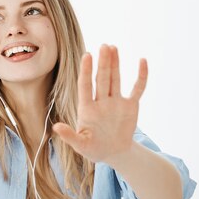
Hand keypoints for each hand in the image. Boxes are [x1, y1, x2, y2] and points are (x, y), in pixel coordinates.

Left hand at [52, 44, 147, 164]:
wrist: (114, 153)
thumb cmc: (94, 149)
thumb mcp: (80, 144)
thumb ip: (69, 136)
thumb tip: (56, 127)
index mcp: (87, 108)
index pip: (85, 85)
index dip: (85, 71)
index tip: (86, 55)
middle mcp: (101, 101)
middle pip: (102, 78)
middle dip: (103, 62)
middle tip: (104, 46)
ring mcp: (116, 102)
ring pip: (116, 79)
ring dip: (115, 64)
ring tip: (113, 47)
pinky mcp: (130, 106)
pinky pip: (137, 89)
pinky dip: (141, 76)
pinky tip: (142, 61)